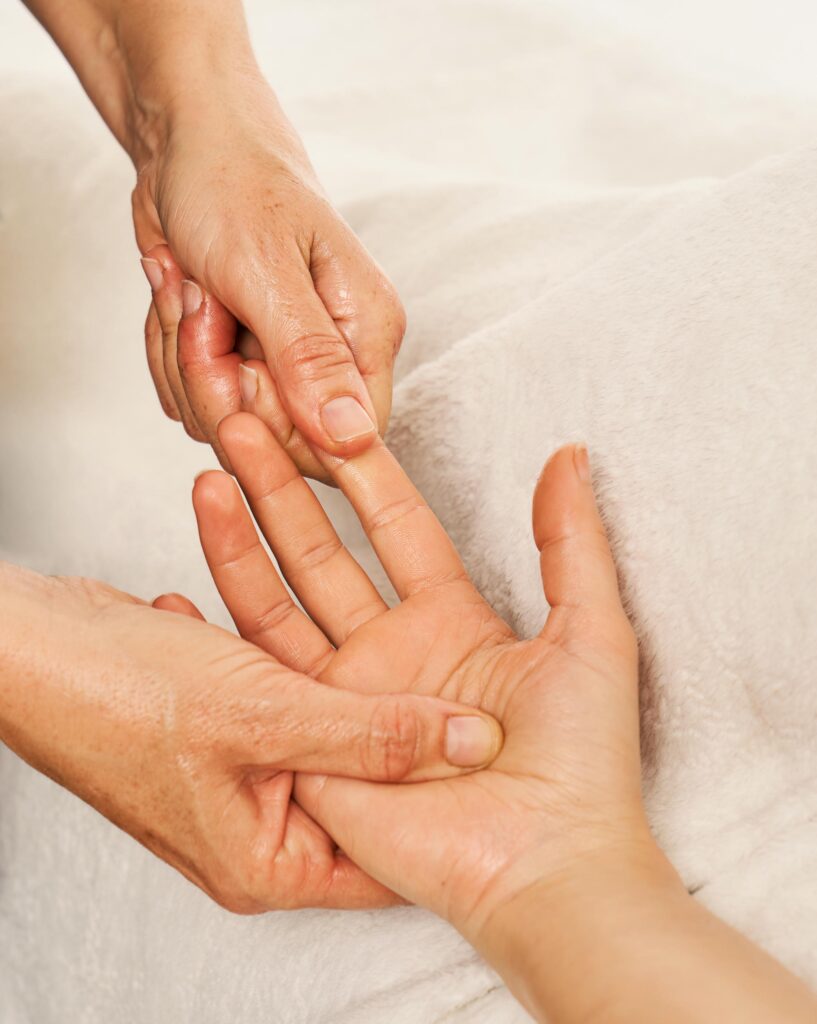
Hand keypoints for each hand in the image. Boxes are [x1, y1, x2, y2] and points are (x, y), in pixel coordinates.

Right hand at [0, 563, 500, 912]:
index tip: (496, 753)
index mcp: (271, 857)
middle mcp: (259, 824)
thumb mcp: (267, 715)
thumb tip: (468, 745)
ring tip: (391, 620)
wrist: (28, 651)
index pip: (384, 851)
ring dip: (344, 659)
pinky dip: (292, 643)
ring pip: (321, 710)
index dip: (442, 803)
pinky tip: (301, 599)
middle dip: (394, 705)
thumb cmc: (116, 699)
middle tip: (451, 658)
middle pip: (359, 773)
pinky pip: (282, 680)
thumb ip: (373, 734)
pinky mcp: (223, 721)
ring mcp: (240, 771)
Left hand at [135, 71, 403, 473]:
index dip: (279, 423)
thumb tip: (352, 441)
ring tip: (196, 288)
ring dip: (186, 357)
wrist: (182, 144)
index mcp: (366, 334)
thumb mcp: (267, 269)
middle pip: (275, 441)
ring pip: (225, 423)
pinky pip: (195, 401)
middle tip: (207, 308)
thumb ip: (311, 359)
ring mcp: (284, 365)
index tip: (243, 359)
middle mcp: (334, 358)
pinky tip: (184, 297)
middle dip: (218, 381)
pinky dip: (171, 351)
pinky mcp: (240, 364)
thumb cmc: (233, 181)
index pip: (341, 442)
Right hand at [188, 413, 651, 938]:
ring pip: (281, 598)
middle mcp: (389, 653)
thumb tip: (569, 454)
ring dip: (247, 531)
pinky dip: (224, 610)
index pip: (399, 528)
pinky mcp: (309, 740)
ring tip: (216, 463)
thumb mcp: (592, 633)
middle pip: (325, 554)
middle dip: (286, 487)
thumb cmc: (583, 760)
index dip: (364, 472)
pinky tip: (201, 549)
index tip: (331, 414)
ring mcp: (345, 695)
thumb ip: (573, 540)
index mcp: (451, 622)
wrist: (547, 868)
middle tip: (251, 421)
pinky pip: (262, 669)